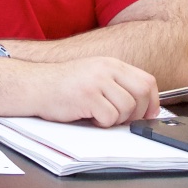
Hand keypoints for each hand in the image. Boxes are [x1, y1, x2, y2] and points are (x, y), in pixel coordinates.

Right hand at [35, 56, 158, 126]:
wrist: (34, 85)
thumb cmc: (63, 85)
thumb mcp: (94, 75)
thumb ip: (116, 84)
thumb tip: (142, 105)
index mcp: (112, 64)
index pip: (147, 81)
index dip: (153, 100)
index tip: (149, 113)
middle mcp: (107, 70)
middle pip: (142, 94)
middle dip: (138, 113)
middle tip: (125, 120)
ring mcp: (97, 82)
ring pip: (127, 108)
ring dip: (117, 119)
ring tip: (101, 116)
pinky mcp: (87, 97)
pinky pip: (109, 117)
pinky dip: (103, 123)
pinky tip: (91, 118)